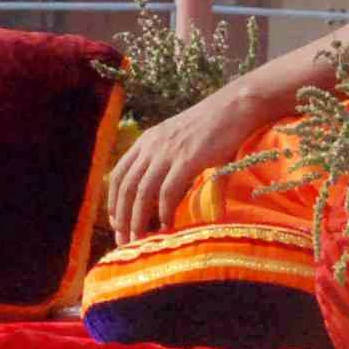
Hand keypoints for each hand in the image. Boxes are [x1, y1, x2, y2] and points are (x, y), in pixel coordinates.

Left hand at [103, 88, 265, 250]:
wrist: (235, 107)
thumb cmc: (213, 126)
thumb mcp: (179, 140)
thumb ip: (168, 162)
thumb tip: (164, 194)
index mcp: (147, 140)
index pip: (119, 174)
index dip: (113, 201)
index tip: (116, 222)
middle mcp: (152, 146)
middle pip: (126, 187)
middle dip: (122, 217)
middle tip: (124, 240)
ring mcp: (169, 152)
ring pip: (143, 192)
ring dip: (138, 219)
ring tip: (139, 239)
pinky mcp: (187, 159)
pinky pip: (168, 191)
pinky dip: (165, 211)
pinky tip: (166, 226)